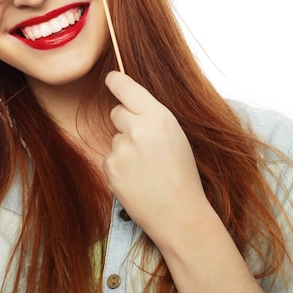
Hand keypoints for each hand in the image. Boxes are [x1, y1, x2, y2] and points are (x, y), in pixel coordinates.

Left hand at [103, 71, 210, 240]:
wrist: (179, 214)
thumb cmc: (183, 174)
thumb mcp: (176, 135)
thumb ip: (152, 117)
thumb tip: (129, 103)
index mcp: (159, 117)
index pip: (127, 88)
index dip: (116, 81)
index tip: (110, 78)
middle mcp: (137, 129)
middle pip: (116, 112)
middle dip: (125, 122)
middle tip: (144, 143)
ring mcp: (121, 149)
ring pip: (114, 138)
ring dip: (124, 148)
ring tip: (146, 168)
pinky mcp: (110, 168)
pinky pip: (110, 158)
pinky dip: (119, 167)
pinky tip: (137, 179)